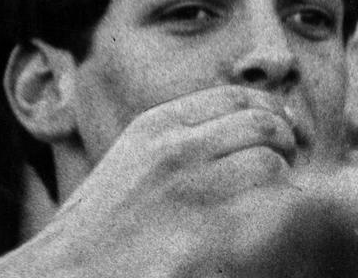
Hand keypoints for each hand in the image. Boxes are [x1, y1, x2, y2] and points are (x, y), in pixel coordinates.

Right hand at [0, 85, 299, 277]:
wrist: (69, 271)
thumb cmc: (102, 222)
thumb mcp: (134, 157)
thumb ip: (179, 136)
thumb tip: (240, 128)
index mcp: (157, 125)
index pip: (235, 97)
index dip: (270, 109)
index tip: (284, 127)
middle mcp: (176, 150)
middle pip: (263, 127)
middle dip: (286, 145)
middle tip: (287, 167)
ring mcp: (190, 194)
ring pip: (271, 168)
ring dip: (284, 187)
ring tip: (277, 204)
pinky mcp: (204, 241)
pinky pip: (265, 218)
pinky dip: (278, 223)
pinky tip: (269, 235)